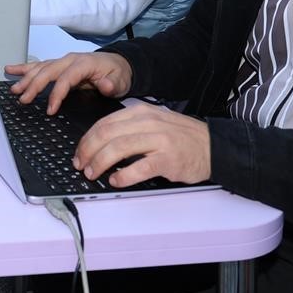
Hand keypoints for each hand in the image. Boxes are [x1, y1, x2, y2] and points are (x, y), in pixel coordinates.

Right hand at [5, 51, 133, 115]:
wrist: (118, 64)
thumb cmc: (117, 73)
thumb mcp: (120, 81)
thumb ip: (112, 84)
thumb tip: (105, 85)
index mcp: (84, 64)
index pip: (66, 79)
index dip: (56, 94)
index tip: (50, 109)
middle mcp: (70, 60)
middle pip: (48, 72)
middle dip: (34, 85)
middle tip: (24, 99)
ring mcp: (63, 61)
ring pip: (41, 68)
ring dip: (26, 78)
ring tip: (14, 89)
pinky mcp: (59, 65)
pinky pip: (39, 65)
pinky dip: (24, 68)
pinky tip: (11, 70)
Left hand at [73, 102, 210, 188]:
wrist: (213, 146)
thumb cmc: (181, 138)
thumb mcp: (153, 123)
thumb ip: (129, 129)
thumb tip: (99, 144)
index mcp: (141, 112)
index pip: (104, 123)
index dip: (86, 140)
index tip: (79, 153)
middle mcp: (148, 122)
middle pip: (107, 134)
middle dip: (88, 151)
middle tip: (81, 165)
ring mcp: (159, 140)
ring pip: (119, 148)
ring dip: (100, 163)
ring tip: (93, 173)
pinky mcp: (168, 159)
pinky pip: (140, 167)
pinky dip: (124, 175)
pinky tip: (116, 180)